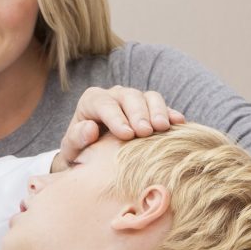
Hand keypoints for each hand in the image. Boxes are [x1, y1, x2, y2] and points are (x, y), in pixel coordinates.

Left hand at [53, 86, 184, 171]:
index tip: (126, 135)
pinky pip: (163, 107)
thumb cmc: (80, 151)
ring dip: (158, 111)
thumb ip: (76, 137)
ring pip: (149, 97)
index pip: (104, 104)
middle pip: (129, 97)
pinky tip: (179, 123)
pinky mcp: (151, 109)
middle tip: (146, 132)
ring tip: (162, 128)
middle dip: (138, 114)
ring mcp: (135, 100)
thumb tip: (90, 128)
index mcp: (92, 100)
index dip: (116, 118)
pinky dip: (171, 114)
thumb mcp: (71, 148)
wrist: (92, 154)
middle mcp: (114, 95)